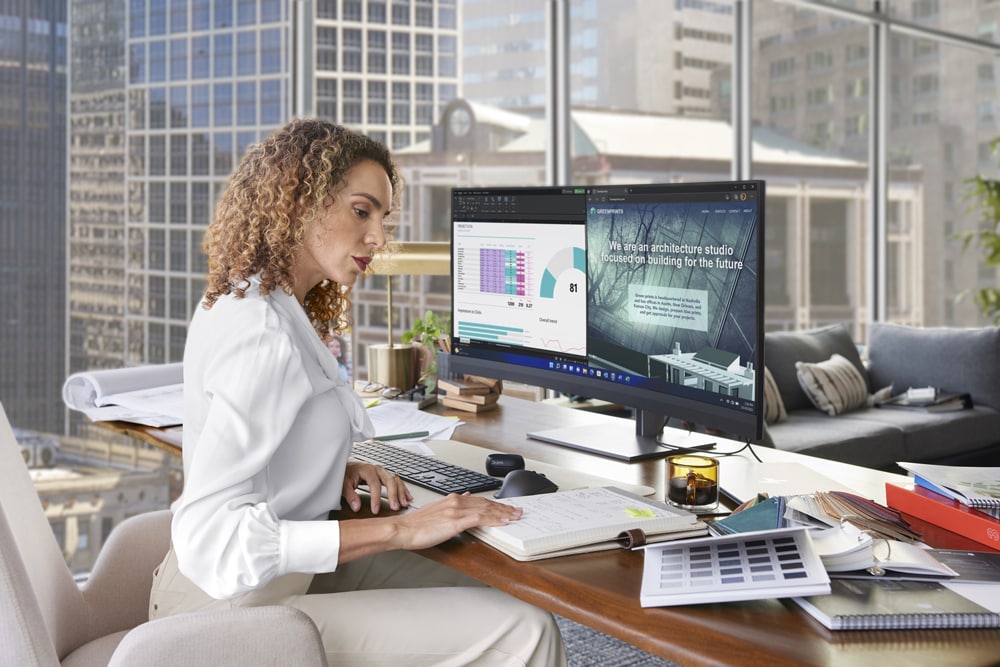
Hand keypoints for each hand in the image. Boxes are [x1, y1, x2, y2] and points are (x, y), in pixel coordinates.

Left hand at [342, 460, 411, 512]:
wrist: (347, 466)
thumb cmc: (346, 473)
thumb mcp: (344, 484)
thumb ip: (350, 496)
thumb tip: (356, 507)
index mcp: (367, 470)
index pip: (375, 484)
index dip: (376, 498)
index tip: (376, 510)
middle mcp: (377, 469)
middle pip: (390, 480)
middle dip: (393, 495)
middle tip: (395, 507)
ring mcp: (383, 472)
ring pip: (396, 480)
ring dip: (401, 492)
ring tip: (404, 503)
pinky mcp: (385, 475)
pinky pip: (397, 481)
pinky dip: (403, 489)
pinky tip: (407, 497)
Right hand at [392, 492, 523, 550]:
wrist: (404, 529)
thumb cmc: (417, 524)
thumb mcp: (436, 508)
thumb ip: (452, 503)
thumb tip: (465, 496)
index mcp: (452, 499)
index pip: (480, 500)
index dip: (496, 504)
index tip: (507, 507)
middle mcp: (456, 502)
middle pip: (486, 504)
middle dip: (504, 508)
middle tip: (518, 511)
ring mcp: (456, 512)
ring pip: (485, 510)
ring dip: (503, 513)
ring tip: (515, 516)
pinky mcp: (455, 522)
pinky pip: (479, 519)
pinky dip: (493, 519)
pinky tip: (502, 522)